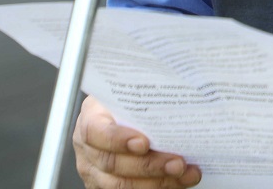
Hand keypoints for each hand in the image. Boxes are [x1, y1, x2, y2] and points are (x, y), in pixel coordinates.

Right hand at [72, 95, 201, 188]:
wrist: (123, 117)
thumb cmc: (129, 102)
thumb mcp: (130, 93)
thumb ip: (143, 97)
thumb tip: (172, 94)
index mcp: (90, 118)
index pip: (94, 131)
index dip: (117, 139)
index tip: (144, 143)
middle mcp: (88, 148)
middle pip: (112, 163)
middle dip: (149, 165)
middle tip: (178, 162)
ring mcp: (94, 171)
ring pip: (121, 185)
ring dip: (157, 181)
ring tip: (184, 173)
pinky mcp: (105, 187)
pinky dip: (158, 187)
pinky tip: (179, 181)